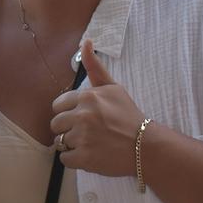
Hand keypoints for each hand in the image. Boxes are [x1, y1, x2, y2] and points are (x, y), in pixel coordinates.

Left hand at [49, 39, 144, 175]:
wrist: (146, 146)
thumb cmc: (129, 116)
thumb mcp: (113, 88)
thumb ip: (94, 67)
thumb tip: (85, 42)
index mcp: (87, 97)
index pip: (58, 106)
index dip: (69, 114)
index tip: (84, 119)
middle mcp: (82, 115)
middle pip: (55, 125)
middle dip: (68, 129)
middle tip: (87, 133)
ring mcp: (82, 137)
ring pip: (60, 142)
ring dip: (73, 145)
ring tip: (92, 144)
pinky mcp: (84, 158)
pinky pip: (65, 159)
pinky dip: (75, 160)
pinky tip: (90, 155)